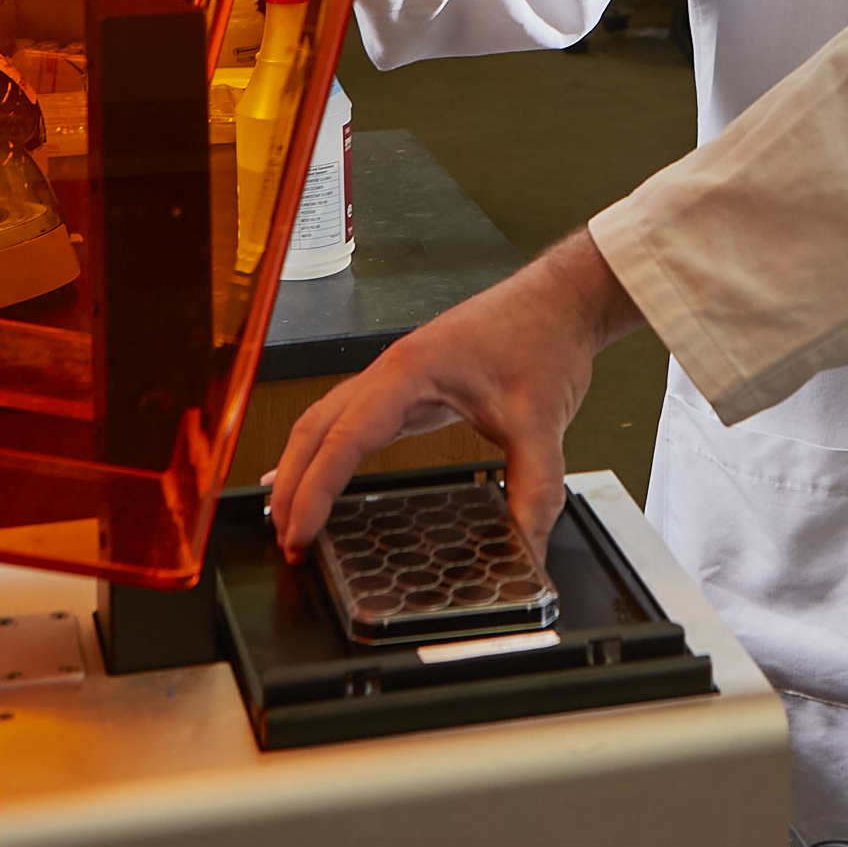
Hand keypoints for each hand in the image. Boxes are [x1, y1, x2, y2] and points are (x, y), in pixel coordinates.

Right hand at [268, 227, 646, 558]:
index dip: (315, 488)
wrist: (560, 300)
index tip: (300, 531)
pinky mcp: (407, 386)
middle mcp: (391, 370)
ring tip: (291, 520)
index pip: (344, 437)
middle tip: (287, 540)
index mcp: (410, 371)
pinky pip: (348, 420)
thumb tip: (527, 546)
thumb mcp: (542, 422)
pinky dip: (324, 452)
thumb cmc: (542, 337)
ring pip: (324, 422)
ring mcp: (394, 377)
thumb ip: (535, 489)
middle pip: (315, 428)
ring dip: (301, 468)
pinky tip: (314, 476)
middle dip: (292, 486)